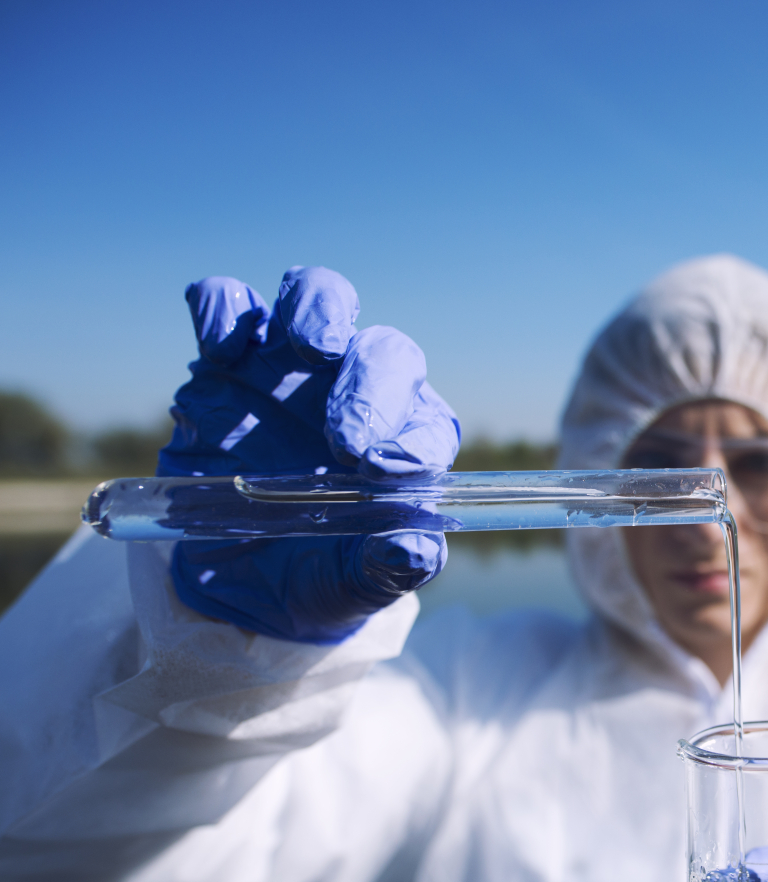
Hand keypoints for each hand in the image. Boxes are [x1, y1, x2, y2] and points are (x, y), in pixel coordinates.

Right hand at [158, 267, 460, 642]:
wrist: (232, 578)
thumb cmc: (313, 572)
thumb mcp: (350, 585)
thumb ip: (387, 568)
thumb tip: (414, 548)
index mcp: (403, 443)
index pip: (429, 424)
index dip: (415, 442)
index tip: (388, 474)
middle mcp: (357, 393)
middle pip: (385, 353)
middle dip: (372, 387)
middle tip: (348, 442)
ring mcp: (292, 368)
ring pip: (320, 297)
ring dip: (320, 310)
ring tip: (313, 346)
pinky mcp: (227, 362)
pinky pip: (227, 304)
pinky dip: (224, 309)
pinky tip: (224, 349)